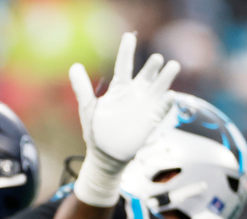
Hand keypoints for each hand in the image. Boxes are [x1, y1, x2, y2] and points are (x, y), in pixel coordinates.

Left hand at [70, 32, 179, 205]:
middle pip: (146, 75)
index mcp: (119, 89)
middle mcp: (135, 94)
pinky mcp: (151, 121)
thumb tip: (74, 66)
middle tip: (156, 58)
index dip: (126, 51)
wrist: (105, 155)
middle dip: (152, 66)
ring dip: (165, 78)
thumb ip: (82, 88)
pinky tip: (169, 96)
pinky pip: (161, 110)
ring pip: (158, 87)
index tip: (129, 36)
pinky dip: (166, 103)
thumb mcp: (87, 107)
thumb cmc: (96, 131)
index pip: (124, 66)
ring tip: (172, 66)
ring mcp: (145, 106)